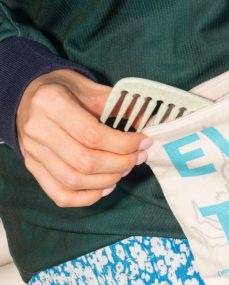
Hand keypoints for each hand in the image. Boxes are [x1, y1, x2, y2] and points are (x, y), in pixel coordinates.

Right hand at [16, 69, 151, 207]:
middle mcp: (38, 130)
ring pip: (74, 180)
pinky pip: (59, 194)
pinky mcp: (33, 168)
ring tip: (125, 169)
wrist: (28, 94)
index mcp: (51, 103)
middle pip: (85, 161)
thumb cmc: (63, 89)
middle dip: (121, 163)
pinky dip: (86, 197)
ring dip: (108, 180)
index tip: (144, 142)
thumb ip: (116, 103)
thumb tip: (145, 118)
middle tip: (139, 157)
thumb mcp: (88, 86)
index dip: (124, 144)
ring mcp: (33, 152)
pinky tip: (105, 187)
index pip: (93, 135)